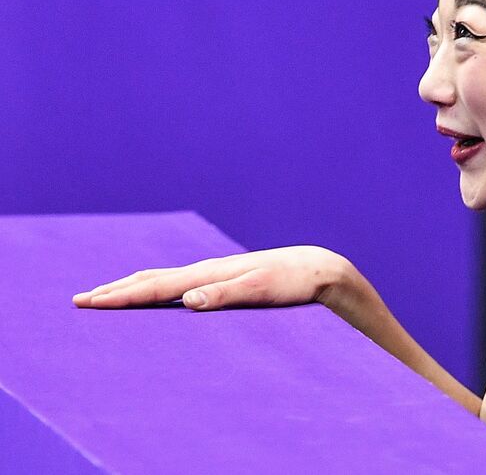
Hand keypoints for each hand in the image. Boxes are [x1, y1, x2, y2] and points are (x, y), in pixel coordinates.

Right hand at [72, 246, 353, 311]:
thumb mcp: (262, 291)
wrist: (318, 269)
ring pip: (163, 278)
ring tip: (107, 293)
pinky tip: (156, 293)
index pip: (156, 287)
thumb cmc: (292, 284)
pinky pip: (180, 282)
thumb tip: (188, 299)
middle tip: (80, 299)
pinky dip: (156, 286)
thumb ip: (226, 295)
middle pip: (152, 279)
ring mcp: (215, 272)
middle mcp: (208, 270)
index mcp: (210, 274)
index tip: (89, 302)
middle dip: (116, 290)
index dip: (121, 296)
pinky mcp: (225, 278)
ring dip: (132, 286)